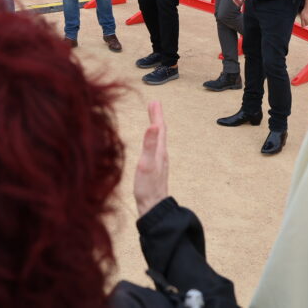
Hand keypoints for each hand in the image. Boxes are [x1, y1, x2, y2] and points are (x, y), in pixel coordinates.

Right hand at [134, 100, 168, 217]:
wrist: (153, 207)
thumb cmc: (148, 187)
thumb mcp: (146, 164)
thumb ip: (149, 145)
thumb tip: (153, 125)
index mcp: (159, 151)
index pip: (159, 128)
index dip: (156, 114)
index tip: (154, 101)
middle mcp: (161, 154)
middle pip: (160, 132)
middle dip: (156, 117)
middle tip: (153, 104)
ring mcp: (158, 162)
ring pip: (158, 140)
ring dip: (155, 127)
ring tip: (153, 120)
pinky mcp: (154, 168)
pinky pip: (154, 148)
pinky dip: (152, 139)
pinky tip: (149, 144)